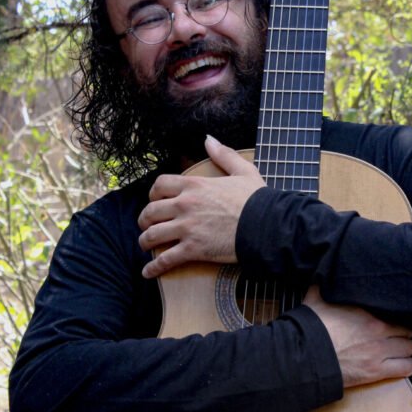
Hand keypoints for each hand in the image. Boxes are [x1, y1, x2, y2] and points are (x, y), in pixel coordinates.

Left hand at [139, 135, 264, 277]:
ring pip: (152, 235)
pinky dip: (153, 267)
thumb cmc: (257, 200)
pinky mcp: (192, 249)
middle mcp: (185, 205)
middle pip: (150, 211)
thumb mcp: (243, 170)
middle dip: (144, 220)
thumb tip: (209, 140)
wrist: (266, 225)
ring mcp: (187, 227)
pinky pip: (165, 259)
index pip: (160, 185)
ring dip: (145, 242)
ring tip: (146, 246)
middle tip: (146, 225)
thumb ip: (223, 154)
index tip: (155, 201)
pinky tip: (148, 272)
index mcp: (195, 185)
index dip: (153, 194)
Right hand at [304, 286, 411, 387]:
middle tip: (395, 336)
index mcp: (369, 314)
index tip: (391, 319)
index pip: (396, 312)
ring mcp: (379, 353)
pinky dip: (406, 366)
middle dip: (403, 334)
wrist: (305, 357)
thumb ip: (323, 286)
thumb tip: (320, 276)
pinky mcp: (376, 372)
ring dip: (405, 350)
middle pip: (408, 332)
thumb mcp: (317, 299)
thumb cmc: (311, 330)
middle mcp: (379, 332)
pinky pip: (406, 368)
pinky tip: (401, 364)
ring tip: (399, 351)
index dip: (395, 316)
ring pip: (410, 350)